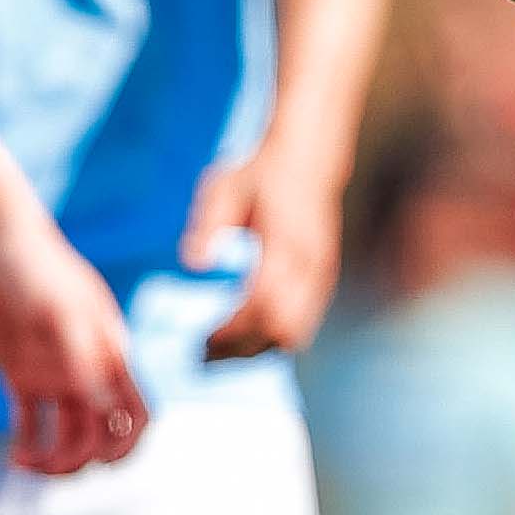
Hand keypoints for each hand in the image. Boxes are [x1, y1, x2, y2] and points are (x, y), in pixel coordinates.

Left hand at [0, 210, 146, 474]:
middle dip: (82, 460)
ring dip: (53, 459)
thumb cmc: (36, 270)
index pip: (136, 415)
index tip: (100, 461)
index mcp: (109, 356)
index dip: (127, 445)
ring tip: (24, 463)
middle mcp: (87, 371)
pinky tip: (13, 457)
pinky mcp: (22, 375)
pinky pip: (30, 424)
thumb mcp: (62, 313)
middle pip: (100, 436)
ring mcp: (55, 375)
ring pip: (66, 436)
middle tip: (49, 464)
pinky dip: (26, 445)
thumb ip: (85, 360)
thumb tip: (108, 411)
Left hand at [182, 147, 342, 360]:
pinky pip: (301, 325)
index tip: (201, 340)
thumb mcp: (225, 186)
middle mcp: (310, 265)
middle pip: (281, 329)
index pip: (262, 302)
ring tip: (217, 351)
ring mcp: (321, 276)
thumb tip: (192, 264)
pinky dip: (271, 337)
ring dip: (257, 348)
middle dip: (242, 349)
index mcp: (285, 243)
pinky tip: (241, 334)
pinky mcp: (322, 281)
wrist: (309, 159)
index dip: (233, 328)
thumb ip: (208, 223)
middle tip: (202, 355)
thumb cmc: (261, 174)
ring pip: (295, 334)